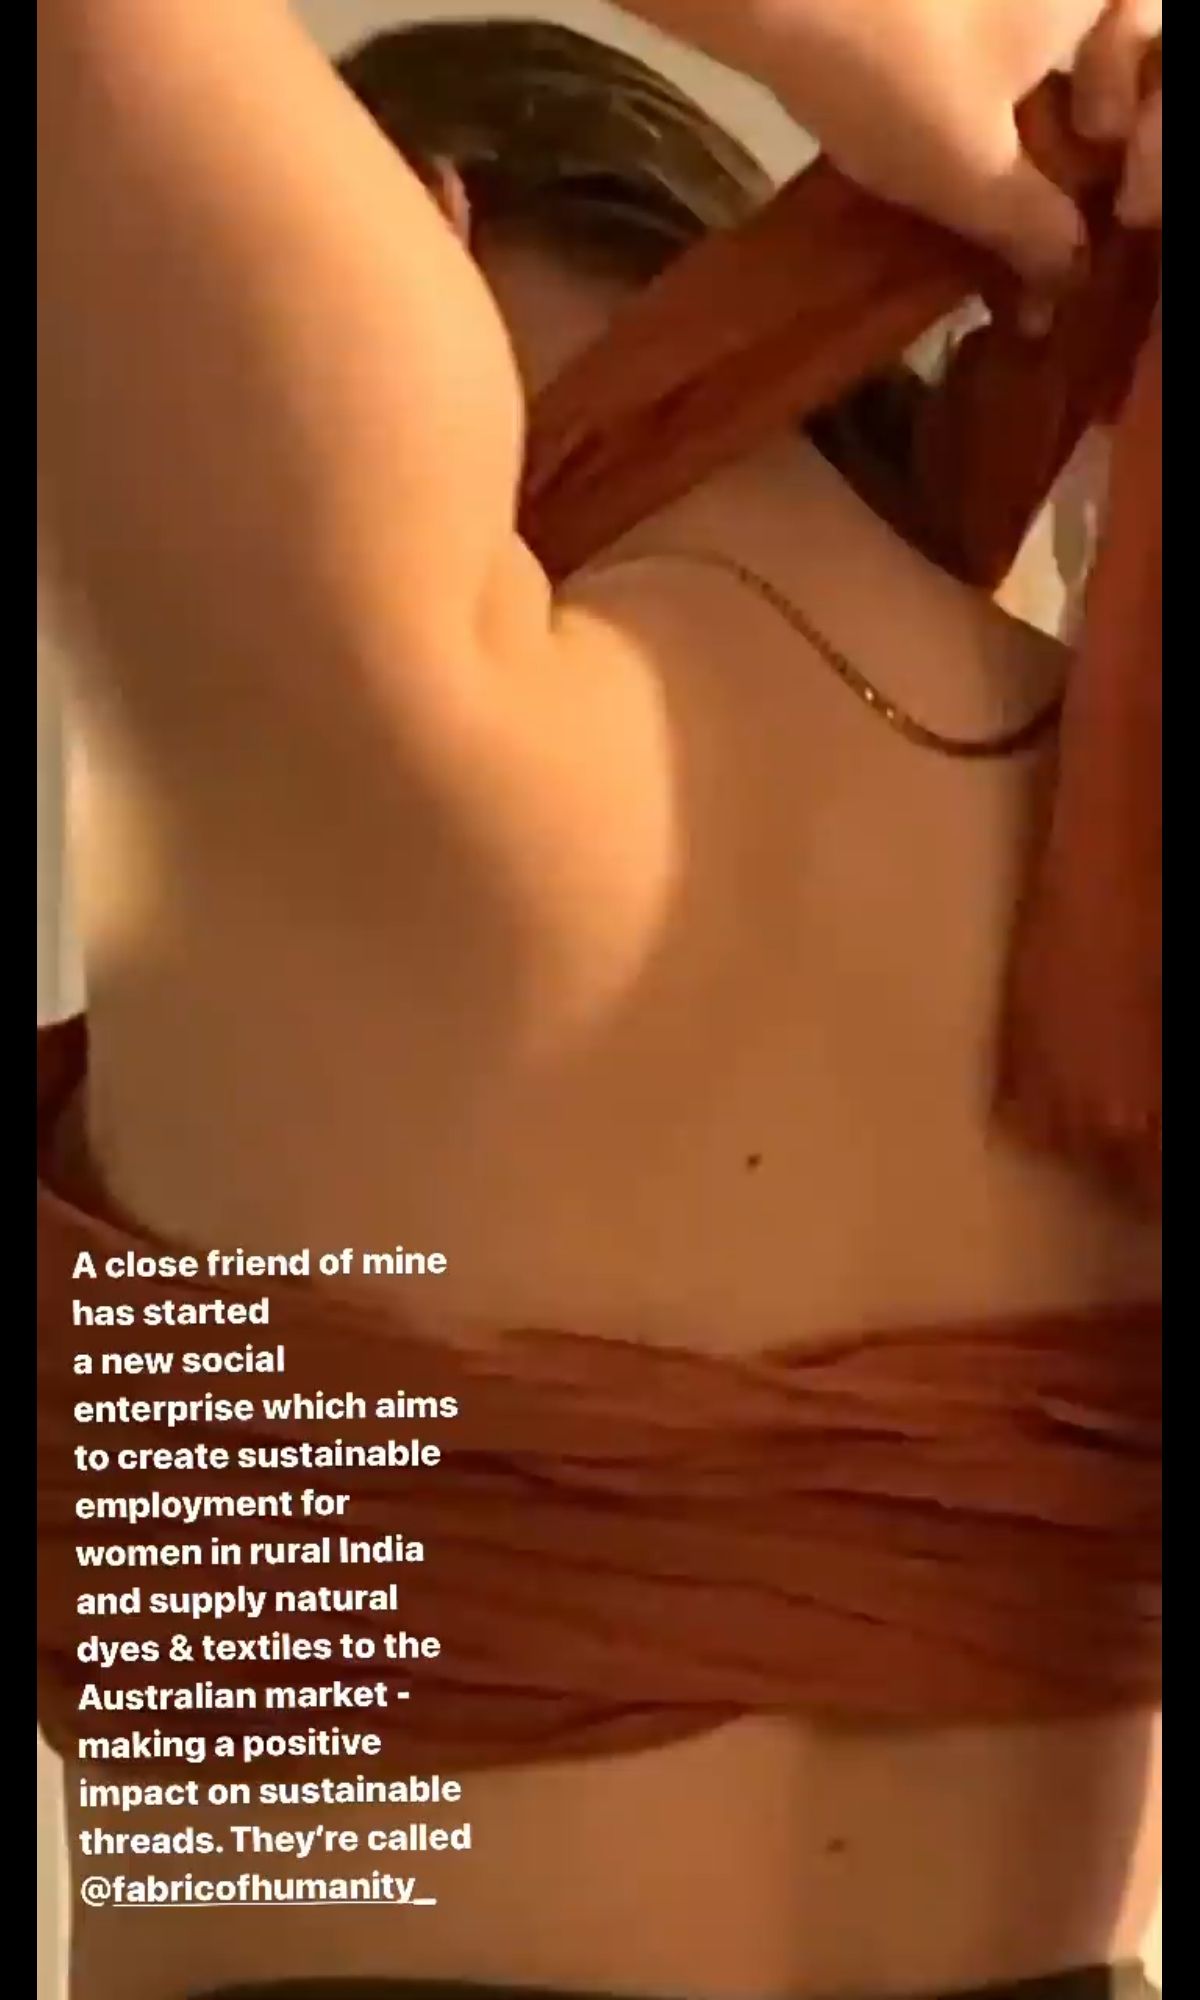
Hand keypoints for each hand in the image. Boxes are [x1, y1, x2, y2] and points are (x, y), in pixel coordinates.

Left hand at [739, 0, 1158, 281]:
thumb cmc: (899, 68)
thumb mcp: (971, 171)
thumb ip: (1035, 228)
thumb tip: (1067, 271)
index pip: (1165, 57)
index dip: (1154, 147)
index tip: (1119, 211)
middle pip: (1117, 18)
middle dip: (1104, 102)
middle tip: (1078, 171)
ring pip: (1047, 12)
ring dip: (1046, 80)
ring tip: (1010, 150)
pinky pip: (986, 4)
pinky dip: (987, 52)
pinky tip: (947, 104)